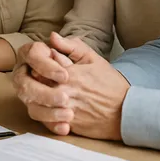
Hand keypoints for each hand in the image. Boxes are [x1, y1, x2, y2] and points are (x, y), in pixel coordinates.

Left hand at [14, 35, 129, 139]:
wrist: (126, 111)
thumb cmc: (110, 83)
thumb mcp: (93, 59)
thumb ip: (71, 46)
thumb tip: (52, 36)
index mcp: (69, 73)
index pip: (40, 67)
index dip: (37, 66)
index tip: (38, 65)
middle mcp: (65, 91)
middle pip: (36, 86)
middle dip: (33, 83)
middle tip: (36, 81)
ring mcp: (66, 109)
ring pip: (39, 104)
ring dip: (37, 99)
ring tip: (42, 95)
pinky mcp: (69, 124)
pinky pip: (48, 120)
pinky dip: (45, 115)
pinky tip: (50, 109)